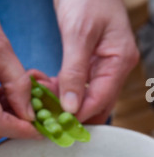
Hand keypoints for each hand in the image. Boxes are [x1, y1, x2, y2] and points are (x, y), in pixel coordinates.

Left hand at [53, 0, 138, 123]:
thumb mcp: (79, 34)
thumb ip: (74, 72)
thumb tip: (71, 107)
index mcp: (119, 61)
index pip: (100, 100)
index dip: (78, 115)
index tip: (55, 122)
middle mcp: (113, 68)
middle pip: (94, 106)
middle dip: (69, 113)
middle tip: (43, 114)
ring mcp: (102, 68)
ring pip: (82, 99)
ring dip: (59, 102)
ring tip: (38, 95)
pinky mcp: (88, 66)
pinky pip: (74, 87)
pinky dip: (57, 90)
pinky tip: (41, 85)